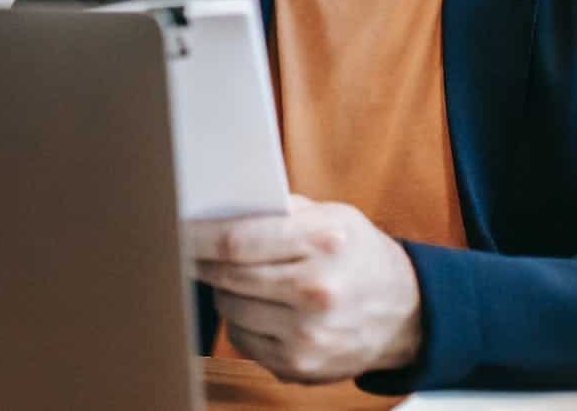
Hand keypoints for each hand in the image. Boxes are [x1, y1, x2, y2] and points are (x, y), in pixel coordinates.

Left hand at [190, 197, 422, 384]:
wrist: (405, 312)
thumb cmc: (357, 253)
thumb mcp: (331, 216)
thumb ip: (278, 210)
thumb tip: (214, 208)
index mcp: (325, 243)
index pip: (237, 241)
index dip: (196, 236)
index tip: (172, 227)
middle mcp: (317, 292)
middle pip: (228, 276)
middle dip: (201, 261)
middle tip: (188, 248)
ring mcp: (309, 336)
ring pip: (230, 308)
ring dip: (223, 290)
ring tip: (239, 277)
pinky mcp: (300, 367)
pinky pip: (243, 339)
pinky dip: (241, 320)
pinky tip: (261, 307)